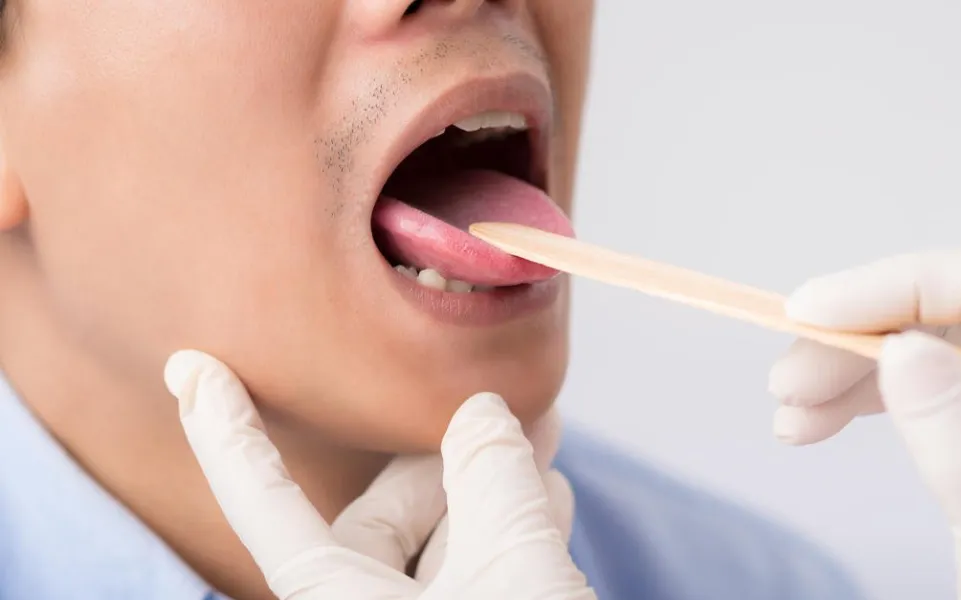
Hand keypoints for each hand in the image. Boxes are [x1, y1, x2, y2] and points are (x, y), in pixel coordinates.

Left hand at [164, 350, 594, 599]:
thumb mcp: (515, 574)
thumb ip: (494, 482)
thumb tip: (482, 415)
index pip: (264, 504)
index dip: (224, 431)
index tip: (190, 367)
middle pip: (378, 518)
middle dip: (443, 461)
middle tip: (502, 411)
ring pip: (435, 547)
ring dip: (488, 493)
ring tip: (542, 446)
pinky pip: (468, 579)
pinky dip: (505, 534)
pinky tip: (549, 495)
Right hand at [768, 247, 960, 597]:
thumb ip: (960, 441)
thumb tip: (900, 348)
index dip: (897, 285)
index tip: (812, 315)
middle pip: (950, 315)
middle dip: (858, 335)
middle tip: (786, 384)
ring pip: (929, 348)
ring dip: (850, 368)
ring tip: (792, 415)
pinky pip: (928, 386)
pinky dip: (866, 394)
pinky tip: (822, 420)